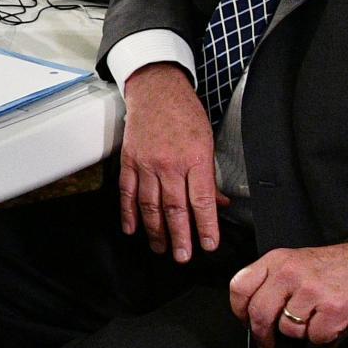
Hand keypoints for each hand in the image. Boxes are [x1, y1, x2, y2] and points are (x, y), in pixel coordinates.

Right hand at [117, 62, 224, 261]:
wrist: (156, 90)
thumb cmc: (185, 114)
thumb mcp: (208, 141)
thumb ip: (210, 176)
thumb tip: (218, 204)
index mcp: (195, 158)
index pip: (202, 200)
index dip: (206, 226)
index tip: (209, 245)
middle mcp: (170, 164)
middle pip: (175, 208)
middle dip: (180, 237)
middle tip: (182, 257)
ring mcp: (147, 163)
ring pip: (151, 205)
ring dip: (156, 231)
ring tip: (161, 248)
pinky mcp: (129, 161)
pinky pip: (128, 193)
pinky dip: (129, 213)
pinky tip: (132, 229)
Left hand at [230, 238, 347, 347]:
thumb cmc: (339, 266)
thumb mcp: (298, 261)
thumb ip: (274, 280)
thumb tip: (254, 312)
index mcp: (277, 260)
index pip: (240, 287)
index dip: (239, 311)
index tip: (246, 322)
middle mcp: (290, 273)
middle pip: (259, 314)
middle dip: (261, 335)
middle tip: (267, 343)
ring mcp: (312, 291)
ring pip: (288, 328)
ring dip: (302, 331)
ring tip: (316, 318)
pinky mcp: (333, 309)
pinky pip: (315, 336)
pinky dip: (324, 335)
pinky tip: (333, 321)